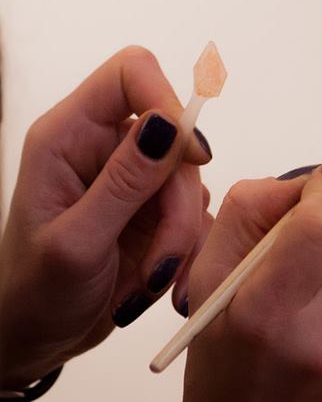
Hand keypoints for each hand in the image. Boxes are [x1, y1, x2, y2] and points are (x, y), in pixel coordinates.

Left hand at [0, 46, 213, 388]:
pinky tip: (161, 277)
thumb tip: (168, 124)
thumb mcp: (76, 244)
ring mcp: (133, 173)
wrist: (35, 340)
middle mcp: (103, 144)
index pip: (130, 73)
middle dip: (178, 202)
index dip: (166, 100)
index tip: (189, 156)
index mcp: (68, 135)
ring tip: (151, 279)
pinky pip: (197, 206)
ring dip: (182, 232)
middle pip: (174, 136)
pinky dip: (189, 244)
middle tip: (162, 259)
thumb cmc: (33, 294)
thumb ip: (124, 182)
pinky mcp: (155, 202)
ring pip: (191, 176)